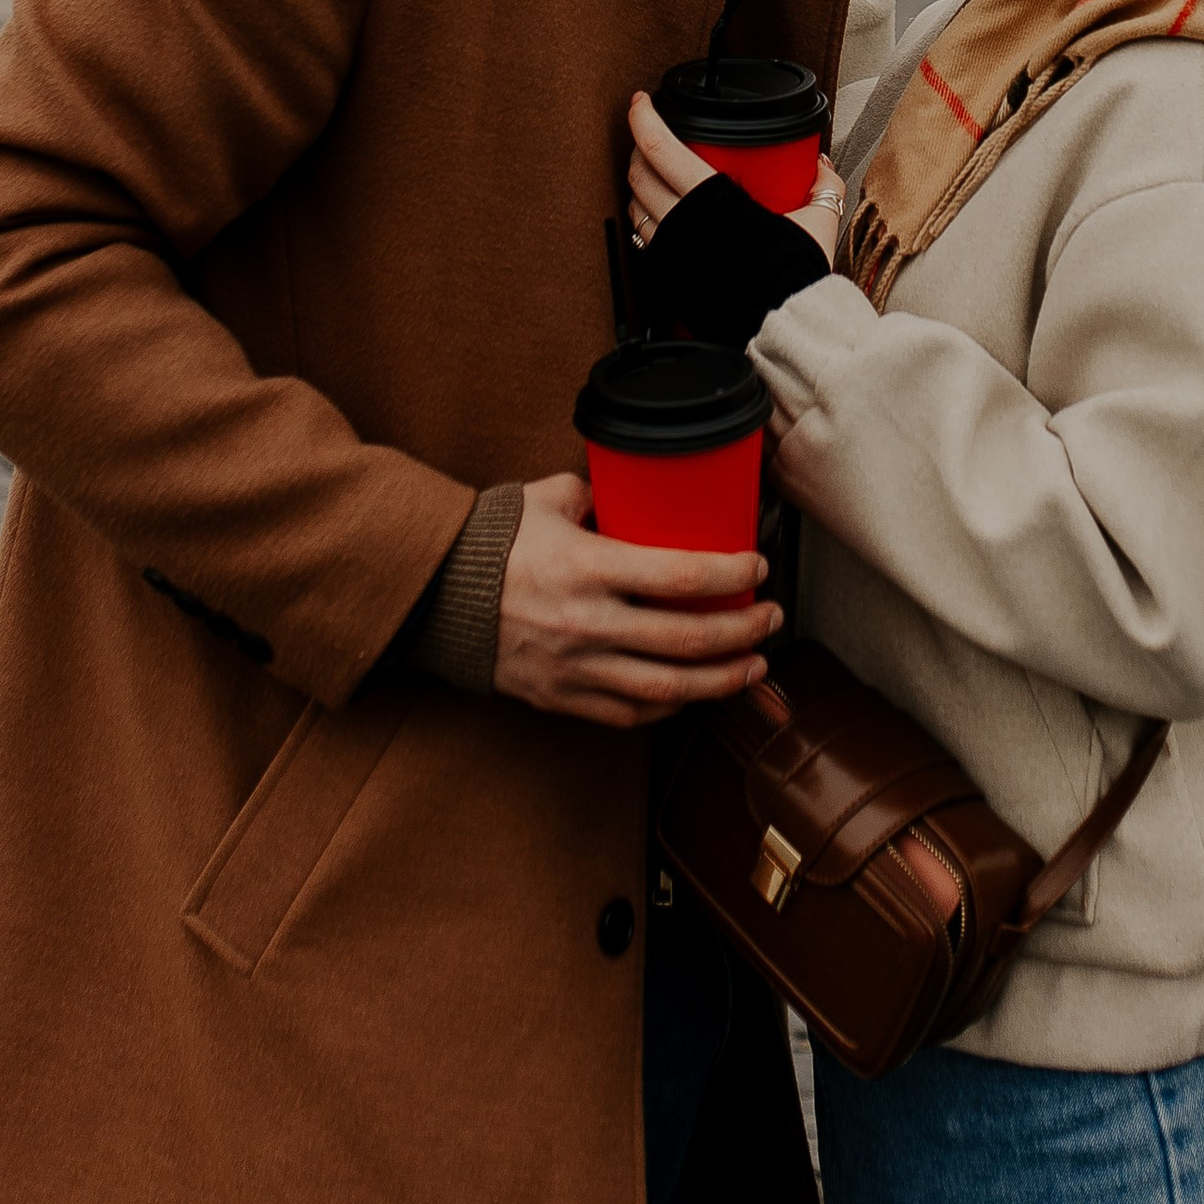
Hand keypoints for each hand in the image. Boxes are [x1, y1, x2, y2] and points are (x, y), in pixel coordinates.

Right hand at [492, 470, 780, 727]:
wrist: (432, 595)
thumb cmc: (492, 542)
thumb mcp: (549, 499)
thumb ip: (600, 494)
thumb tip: (637, 490)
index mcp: (587, 567)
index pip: (680, 577)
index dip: (731, 575)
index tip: (758, 566)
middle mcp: (586, 623)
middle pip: (687, 640)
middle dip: (742, 631)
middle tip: (771, 617)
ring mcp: (575, 667)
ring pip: (667, 687)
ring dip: (721, 680)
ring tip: (754, 665)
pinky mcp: (562, 698)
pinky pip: (629, 713)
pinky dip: (671, 705)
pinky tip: (695, 692)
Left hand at [626, 93, 846, 270]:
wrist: (782, 329)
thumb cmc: (795, 278)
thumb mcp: (818, 221)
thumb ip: (820, 186)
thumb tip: (819, 165)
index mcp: (714, 201)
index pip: (660, 149)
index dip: (644, 119)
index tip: (642, 103)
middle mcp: (683, 224)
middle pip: (639, 174)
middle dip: (638, 148)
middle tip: (650, 136)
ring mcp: (671, 253)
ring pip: (635, 206)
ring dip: (638, 184)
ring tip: (654, 174)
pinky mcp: (668, 277)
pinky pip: (643, 239)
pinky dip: (645, 219)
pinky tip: (662, 216)